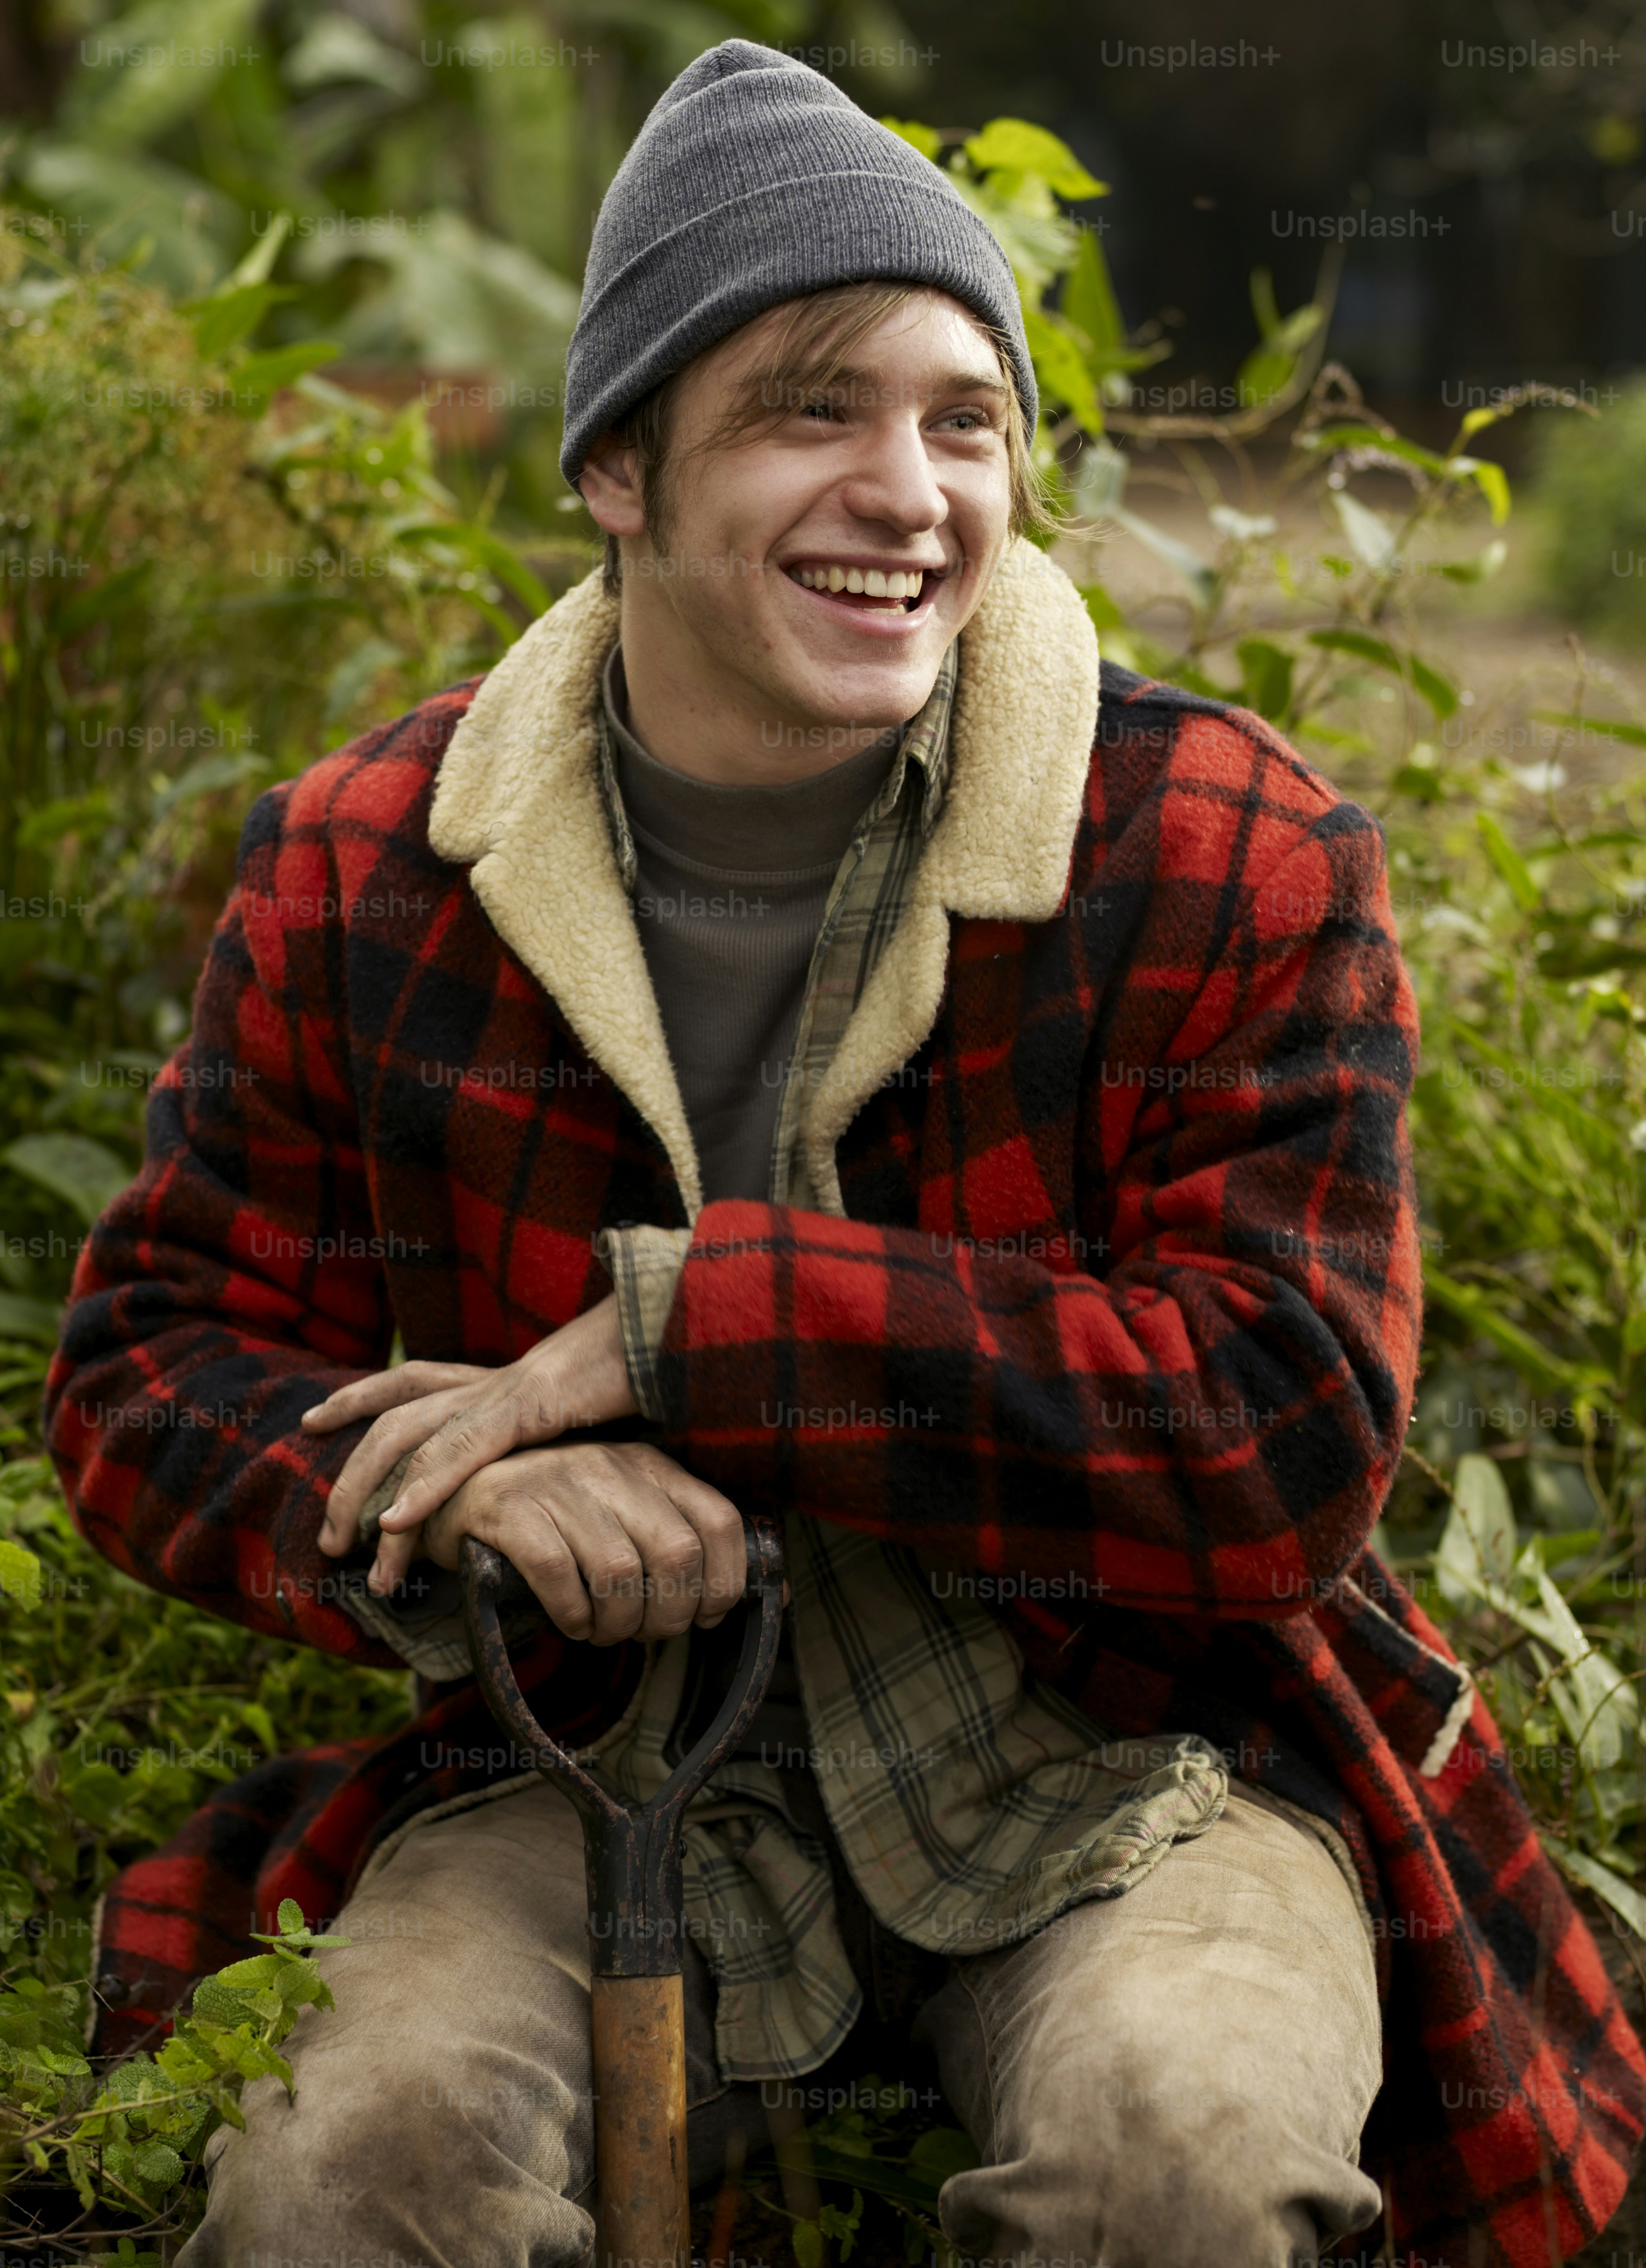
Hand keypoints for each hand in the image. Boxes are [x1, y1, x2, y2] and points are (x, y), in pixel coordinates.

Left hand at [306, 1295, 637, 1591]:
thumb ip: (559, 1448)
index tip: (314, 1420)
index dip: (358, 1395)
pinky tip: (396, 1523)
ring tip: (344, 1544)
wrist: (673, 1329)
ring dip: (369, 1491)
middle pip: (393, 1416)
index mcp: (499, 1380)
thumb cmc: (639, 1373)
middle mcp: (488, 1382)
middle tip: (328, 1534)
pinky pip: (461, 1451)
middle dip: (350, 1471)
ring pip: (409, 1436)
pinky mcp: (527, 1406)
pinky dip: (423, 1487)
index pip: (411, 1381)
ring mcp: (502, 1392)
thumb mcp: (586, 1419)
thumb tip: (554, 1483)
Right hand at [419, 1440, 745, 1643]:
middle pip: (677, 1553)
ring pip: (620, 1571)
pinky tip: (572, 1622)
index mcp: (650, 1465)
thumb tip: (775, 1596)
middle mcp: (610, 1465)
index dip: (724, 1582)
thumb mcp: (626, 1518)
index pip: (720, 1521)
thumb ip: (685, 1546)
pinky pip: (559, 1575)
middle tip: (645, 1633)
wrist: (453, 1497)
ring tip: (604, 1631)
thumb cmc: (556, 1520)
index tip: (704, 1616)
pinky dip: (573, 1615)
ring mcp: (558, 1482)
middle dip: (669, 1614)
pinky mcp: (509, 1507)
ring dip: (618, 1623)